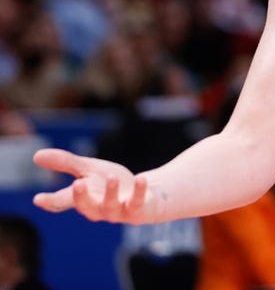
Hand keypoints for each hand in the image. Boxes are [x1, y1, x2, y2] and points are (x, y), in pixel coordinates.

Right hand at [32, 148, 159, 223]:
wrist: (147, 194)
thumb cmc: (112, 183)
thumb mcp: (89, 169)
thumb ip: (66, 163)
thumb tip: (36, 156)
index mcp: (84, 199)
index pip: (64, 202)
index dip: (51, 202)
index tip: (38, 199)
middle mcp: (99, 209)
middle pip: (87, 208)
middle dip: (81, 198)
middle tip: (76, 184)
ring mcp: (120, 211)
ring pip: (111, 207)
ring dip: (111, 193)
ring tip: (112, 177)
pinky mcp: (139, 209)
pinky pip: (138, 202)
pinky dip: (139, 191)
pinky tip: (140, 178)